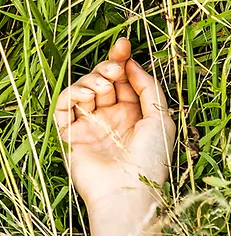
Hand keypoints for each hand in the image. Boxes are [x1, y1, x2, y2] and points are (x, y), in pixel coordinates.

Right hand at [53, 36, 175, 211]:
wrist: (127, 192)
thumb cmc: (151, 160)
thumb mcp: (161, 120)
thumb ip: (149, 89)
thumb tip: (133, 63)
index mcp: (136, 118)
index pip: (125, 83)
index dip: (122, 62)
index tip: (123, 43)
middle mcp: (112, 121)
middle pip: (103, 82)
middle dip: (108, 68)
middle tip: (115, 68)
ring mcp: (90, 126)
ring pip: (84, 89)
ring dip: (93, 81)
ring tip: (105, 87)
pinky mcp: (70, 134)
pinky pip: (65, 105)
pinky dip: (74, 94)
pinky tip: (88, 96)